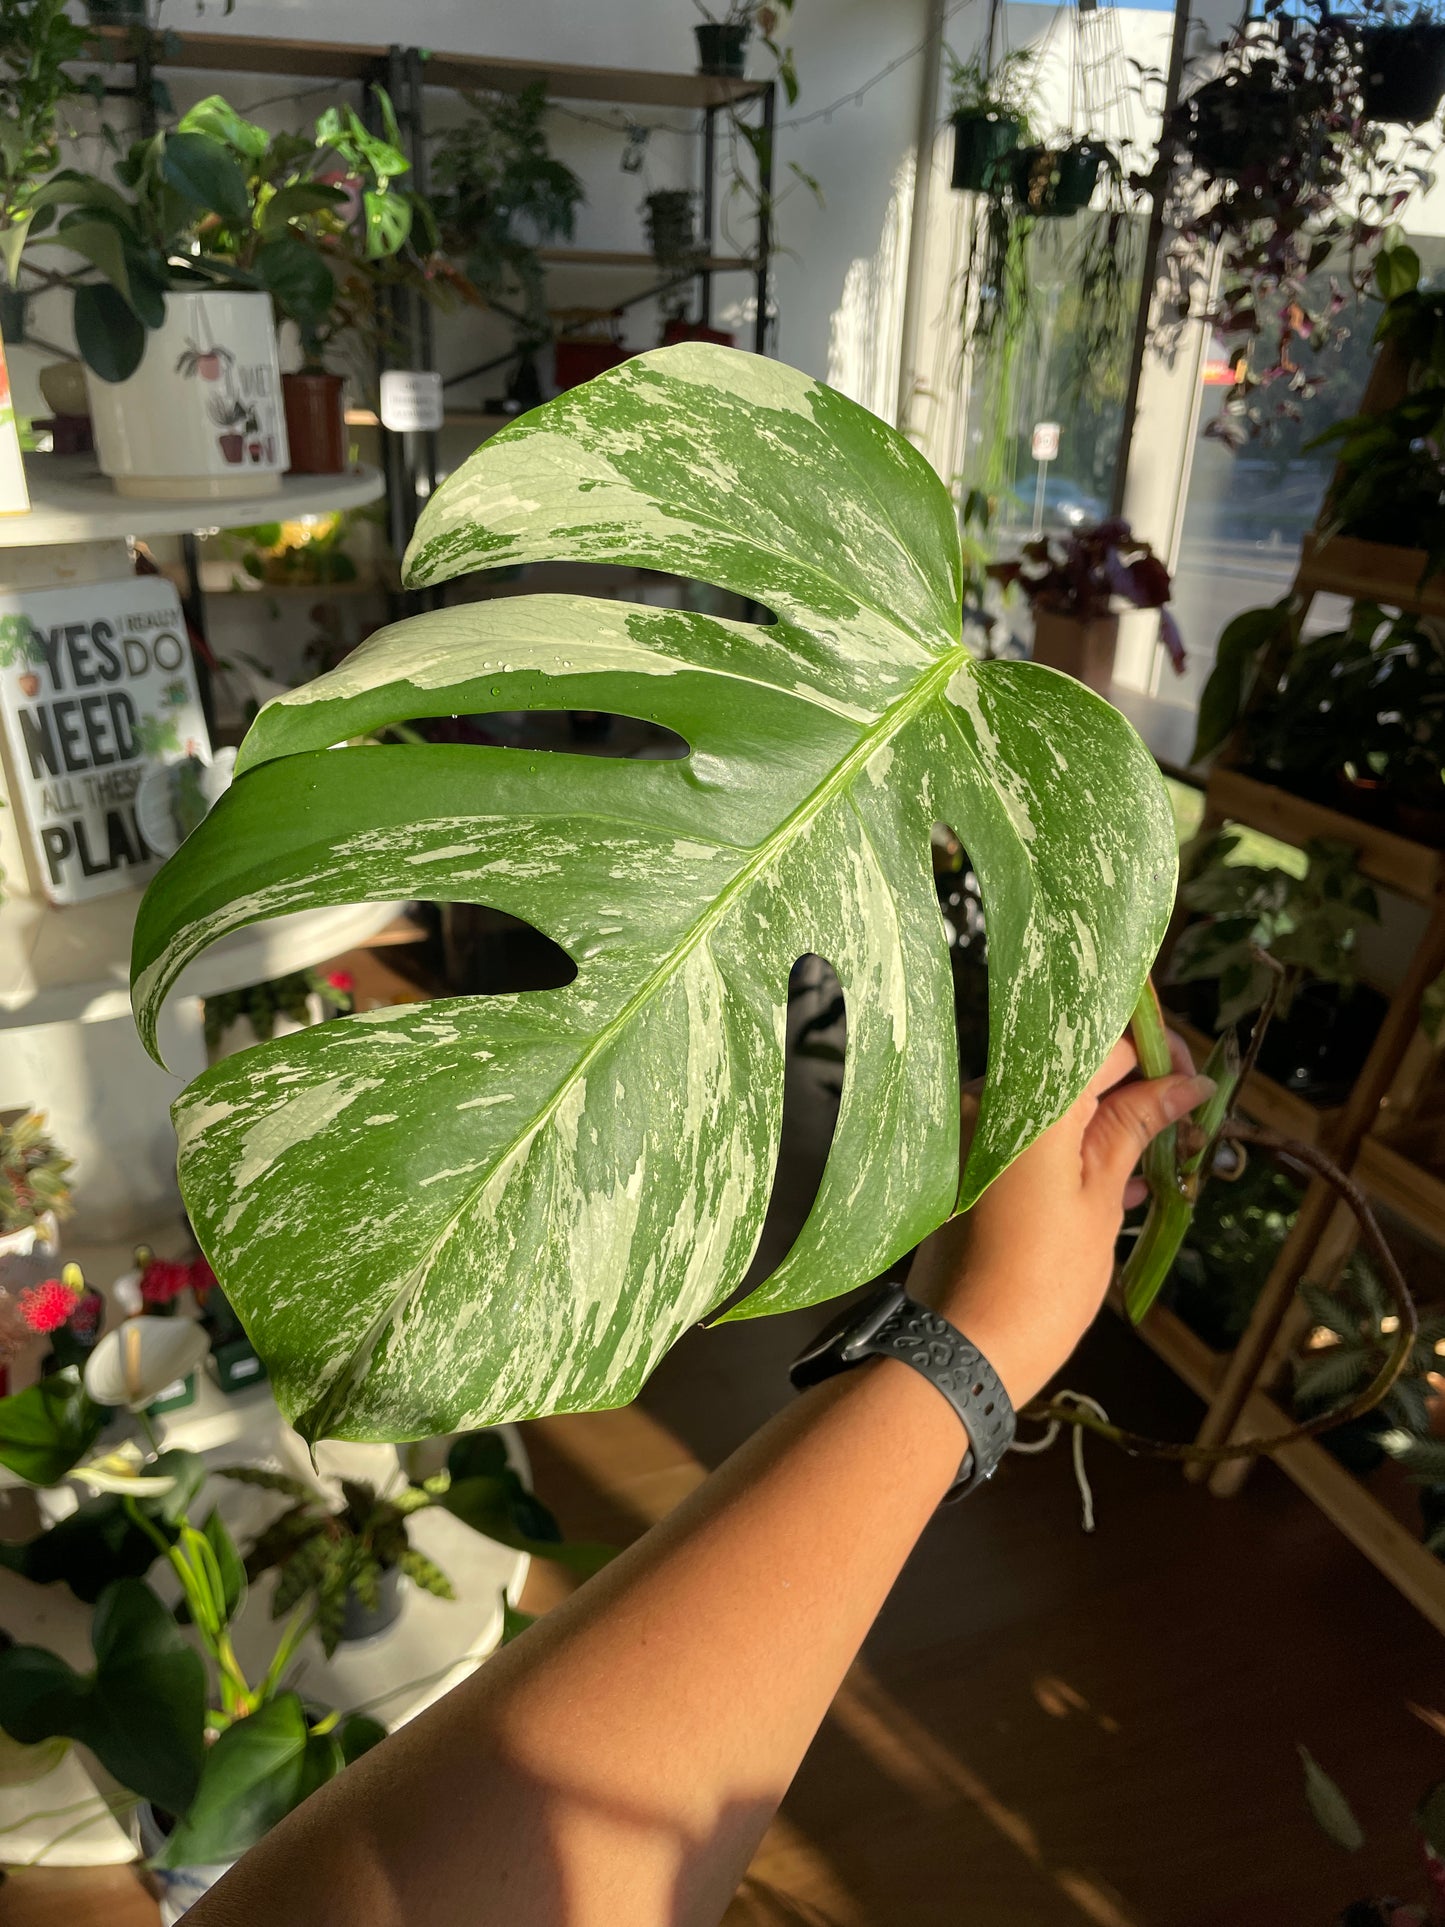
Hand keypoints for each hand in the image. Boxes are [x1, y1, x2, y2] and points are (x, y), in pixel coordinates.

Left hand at [907, 1034, 1211, 1408]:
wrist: (961, 1348)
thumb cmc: (1043, 1279)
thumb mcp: (1101, 1199)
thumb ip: (1135, 1128)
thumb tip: (1187, 1084)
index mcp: (1028, 1096)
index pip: (1102, 1041)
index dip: (1156, 1051)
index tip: (1194, 1081)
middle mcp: (988, 1096)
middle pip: (1072, 1067)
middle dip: (1132, 1087)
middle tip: (1183, 1121)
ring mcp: (969, 1130)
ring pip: (1052, 1103)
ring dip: (1106, 1122)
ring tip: (1162, 1156)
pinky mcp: (963, 1163)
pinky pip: (1025, 1135)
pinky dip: (1070, 1149)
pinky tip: (1122, 1182)